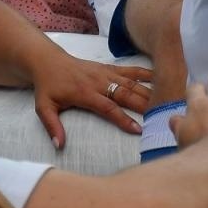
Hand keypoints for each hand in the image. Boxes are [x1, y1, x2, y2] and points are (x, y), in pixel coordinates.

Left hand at [29, 51, 151, 147]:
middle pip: (125, 94)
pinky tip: (159, 79)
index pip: (108, 107)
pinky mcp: (109, 67)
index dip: (123, 118)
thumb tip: (59, 146)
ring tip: (164, 102)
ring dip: (148, 92)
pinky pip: (130, 70)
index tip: (138, 129)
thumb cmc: (48, 87)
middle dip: (143, 106)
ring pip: (131, 82)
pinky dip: (145, 74)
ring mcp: (106, 72)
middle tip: (159, 117)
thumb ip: (52, 127)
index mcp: (84, 93)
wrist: (49, 61)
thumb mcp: (43, 107)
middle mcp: (98, 81)